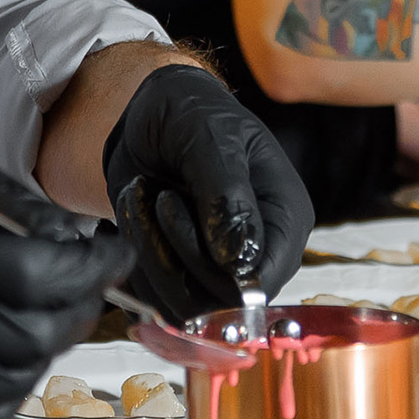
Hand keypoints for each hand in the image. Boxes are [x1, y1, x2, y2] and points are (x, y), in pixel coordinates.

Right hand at [0, 134, 132, 418]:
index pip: (35, 276)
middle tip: (79, 279)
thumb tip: (71, 236)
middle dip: (75, 304)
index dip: (89, 267)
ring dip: (43, 344)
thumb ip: (1, 193)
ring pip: (18, 378)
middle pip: (34, 332)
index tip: (112, 253)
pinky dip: (8, 381)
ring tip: (30, 307)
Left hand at [100, 63, 313, 320]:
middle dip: (177, 251)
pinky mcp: (179, 272)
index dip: (225, 275)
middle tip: (161, 196)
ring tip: (144, 193)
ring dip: (150, 250)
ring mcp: (217, 266)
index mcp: (284, 217)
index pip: (267, 277)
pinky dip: (134, 254)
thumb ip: (225, 197)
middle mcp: (255, 252)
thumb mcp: (211, 138)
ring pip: (182, 304)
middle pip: (221, 300)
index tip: (177, 218)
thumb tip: (237, 263)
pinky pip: (153, 295)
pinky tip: (136, 208)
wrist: (153, 116)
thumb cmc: (193, 114)